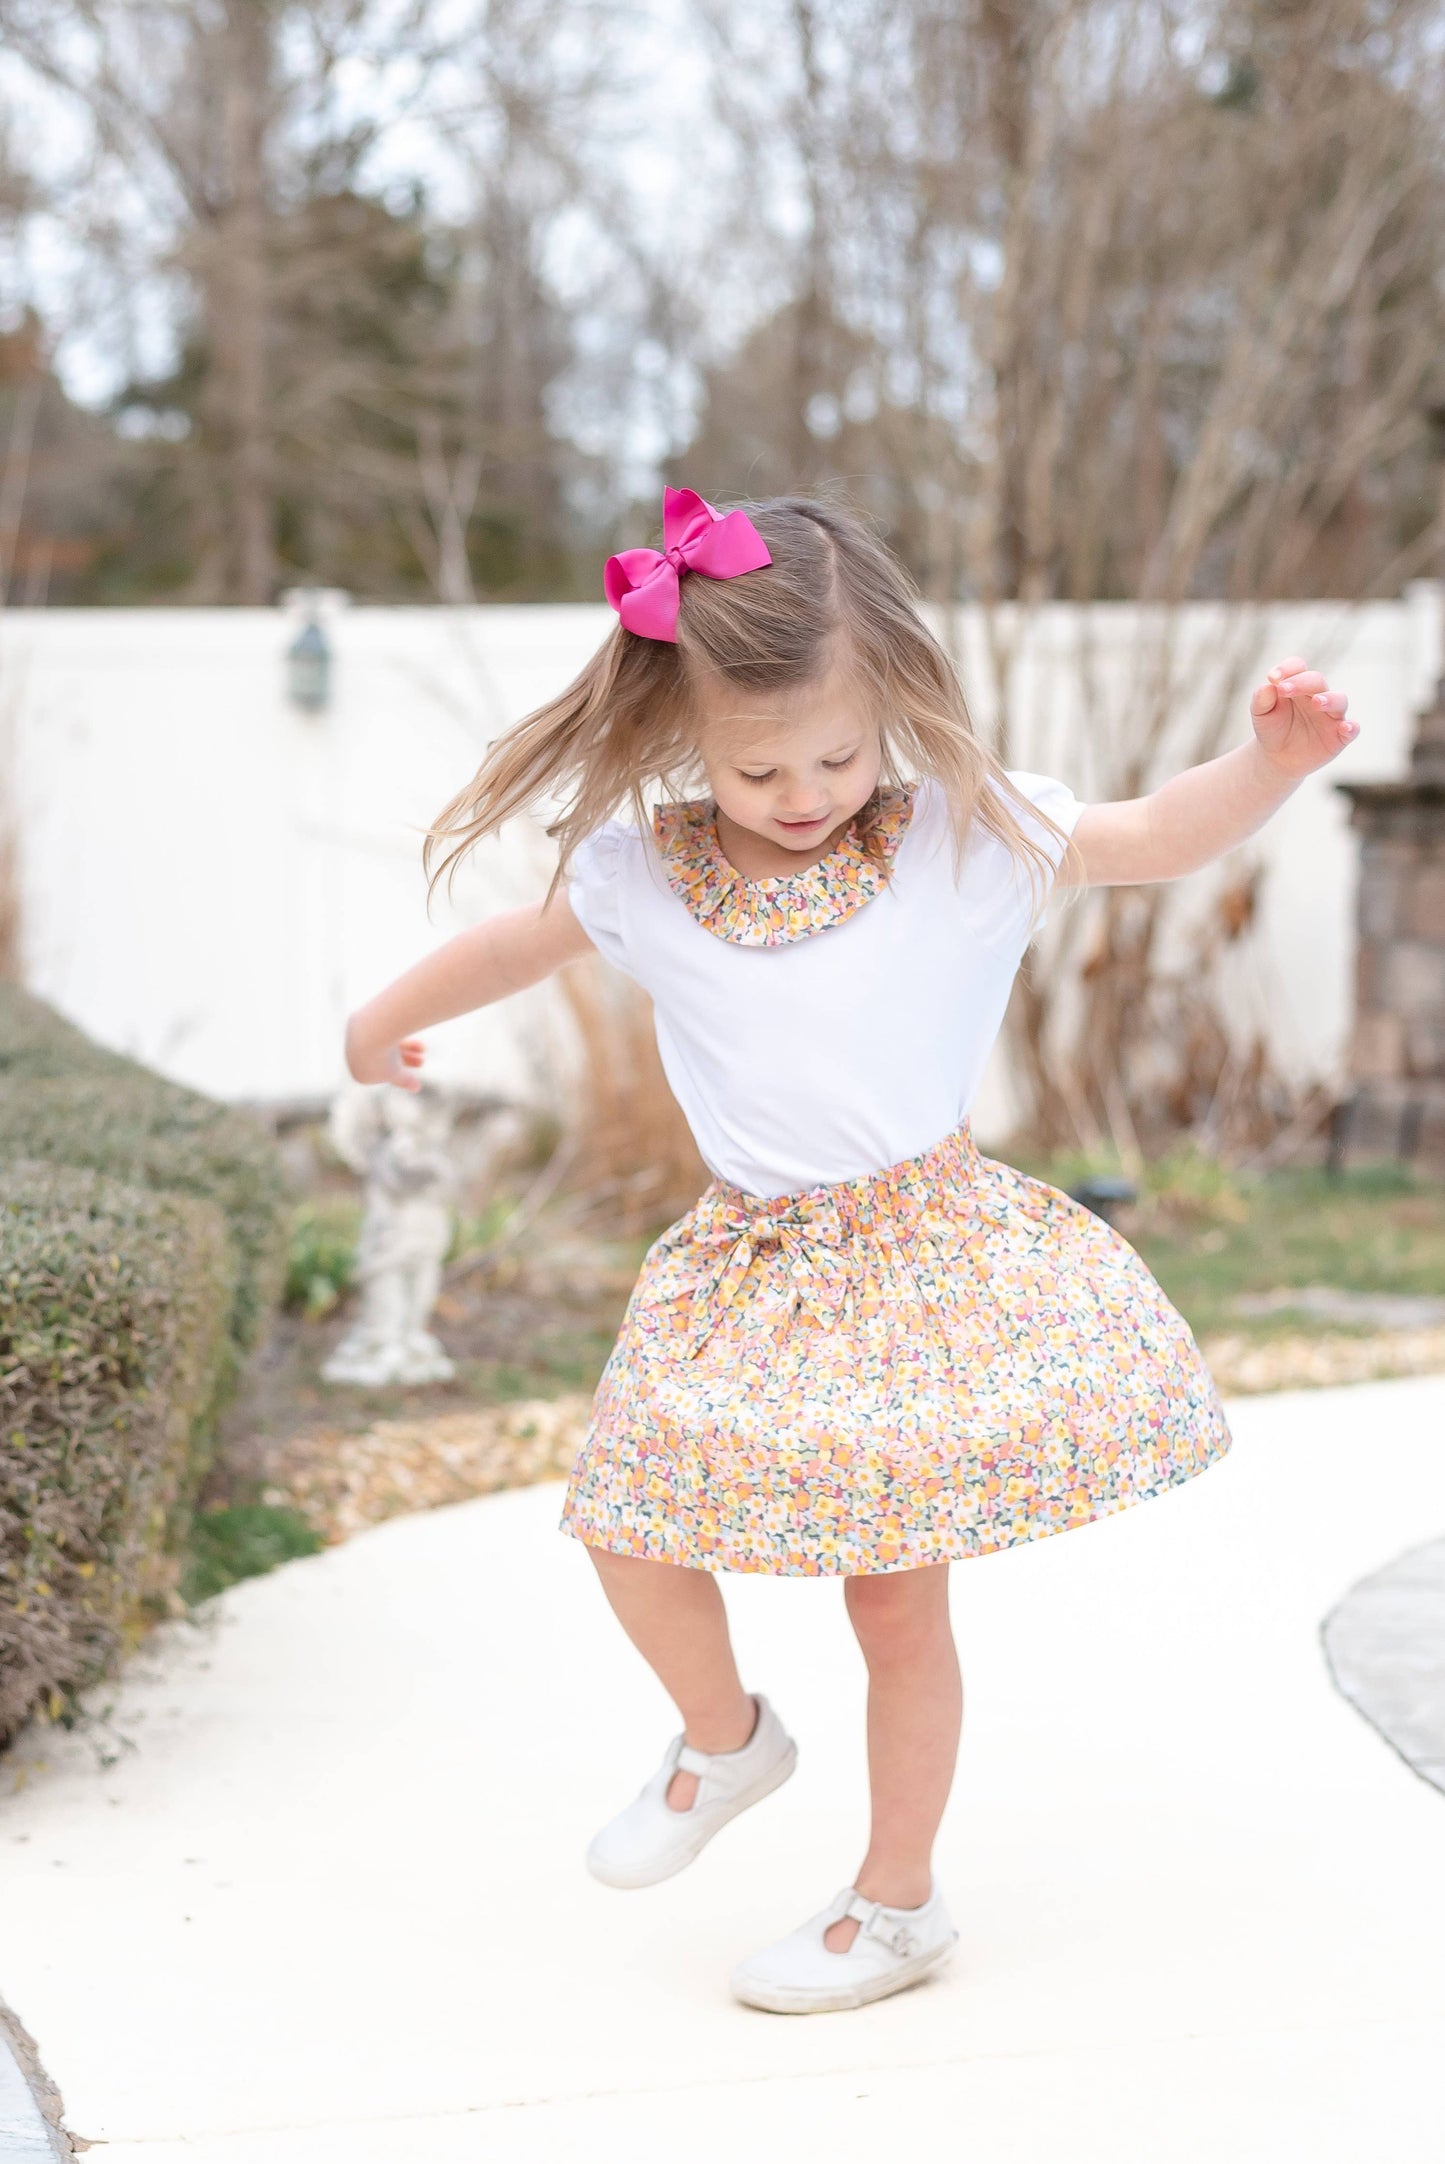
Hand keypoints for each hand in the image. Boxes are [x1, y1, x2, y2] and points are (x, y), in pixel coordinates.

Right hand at [344, 1015, 425, 1091]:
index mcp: (358, 1073)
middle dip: (404, 1060)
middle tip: (422, 1061)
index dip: (400, 1073)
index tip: (417, 1067)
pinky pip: (379, 1029)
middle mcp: (352, 1056)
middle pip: (382, 1058)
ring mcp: (354, 1039)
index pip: (381, 1075)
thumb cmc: (384, 1057)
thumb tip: (415, 1087)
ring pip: (382, 1043)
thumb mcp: (396, 1072)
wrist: (370, 1030)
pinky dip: (395, 1032)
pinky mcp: (358, 1021)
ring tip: (423, 1048)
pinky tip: (408, 1031)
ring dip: (405, 1047)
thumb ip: (404, 1080)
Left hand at [1249, 656, 1357, 777]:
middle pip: (1317, 680)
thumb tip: (1266, 686)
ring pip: (1339, 700)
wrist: (1276, 758)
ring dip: (1329, 699)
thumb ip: (1261, 700)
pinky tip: (1346, 728)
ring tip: (1316, 702)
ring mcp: (1331, 715)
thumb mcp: (1260, 715)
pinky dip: (1352, 728)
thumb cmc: (1271, 729)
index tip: (1272, 678)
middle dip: (1302, 683)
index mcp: (1298, 685)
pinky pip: (1352, 730)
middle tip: (1283, 690)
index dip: (1287, 668)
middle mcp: (1318, 695)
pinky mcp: (1339, 736)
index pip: (1298, 667)